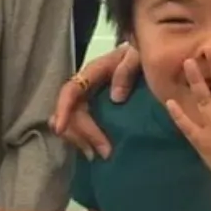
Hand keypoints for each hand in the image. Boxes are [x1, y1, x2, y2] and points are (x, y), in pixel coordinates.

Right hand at [49, 43, 139, 159]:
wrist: (150, 56)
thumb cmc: (142, 55)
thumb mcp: (138, 56)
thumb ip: (127, 70)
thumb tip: (115, 98)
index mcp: (93, 72)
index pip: (71, 90)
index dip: (63, 108)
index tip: (60, 128)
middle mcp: (85, 87)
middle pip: (70, 113)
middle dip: (81, 134)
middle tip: (104, 152)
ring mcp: (88, 100)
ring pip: (71, 123)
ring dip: (81, 141)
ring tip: (97, 156)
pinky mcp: (94, 111)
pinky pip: (81, 128)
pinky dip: (85, 141)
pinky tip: (95, 151)